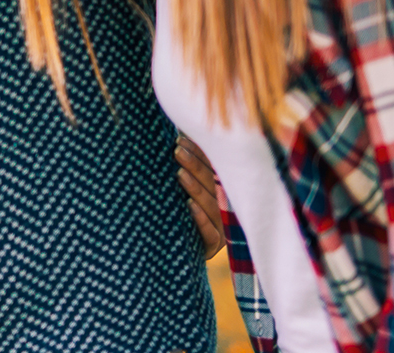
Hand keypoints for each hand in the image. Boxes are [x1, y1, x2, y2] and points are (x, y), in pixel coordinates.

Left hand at [175, 135, 225, 259]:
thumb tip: (171, 138)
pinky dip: (199, 218)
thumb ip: (182, 170)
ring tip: (179, 173)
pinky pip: (210, 232)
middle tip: (176, 151)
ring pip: (210, 205)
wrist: (172, 254)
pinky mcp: (213, 246)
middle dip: (194, 165)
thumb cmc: (175, 215)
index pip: (211, 170)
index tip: (180, 140)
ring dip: (195, 188)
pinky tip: (189, 205)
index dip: (198, 154)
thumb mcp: (179, 192)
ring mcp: (220, 228)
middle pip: (211, 184)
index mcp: (218, 193)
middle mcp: (222, 209)